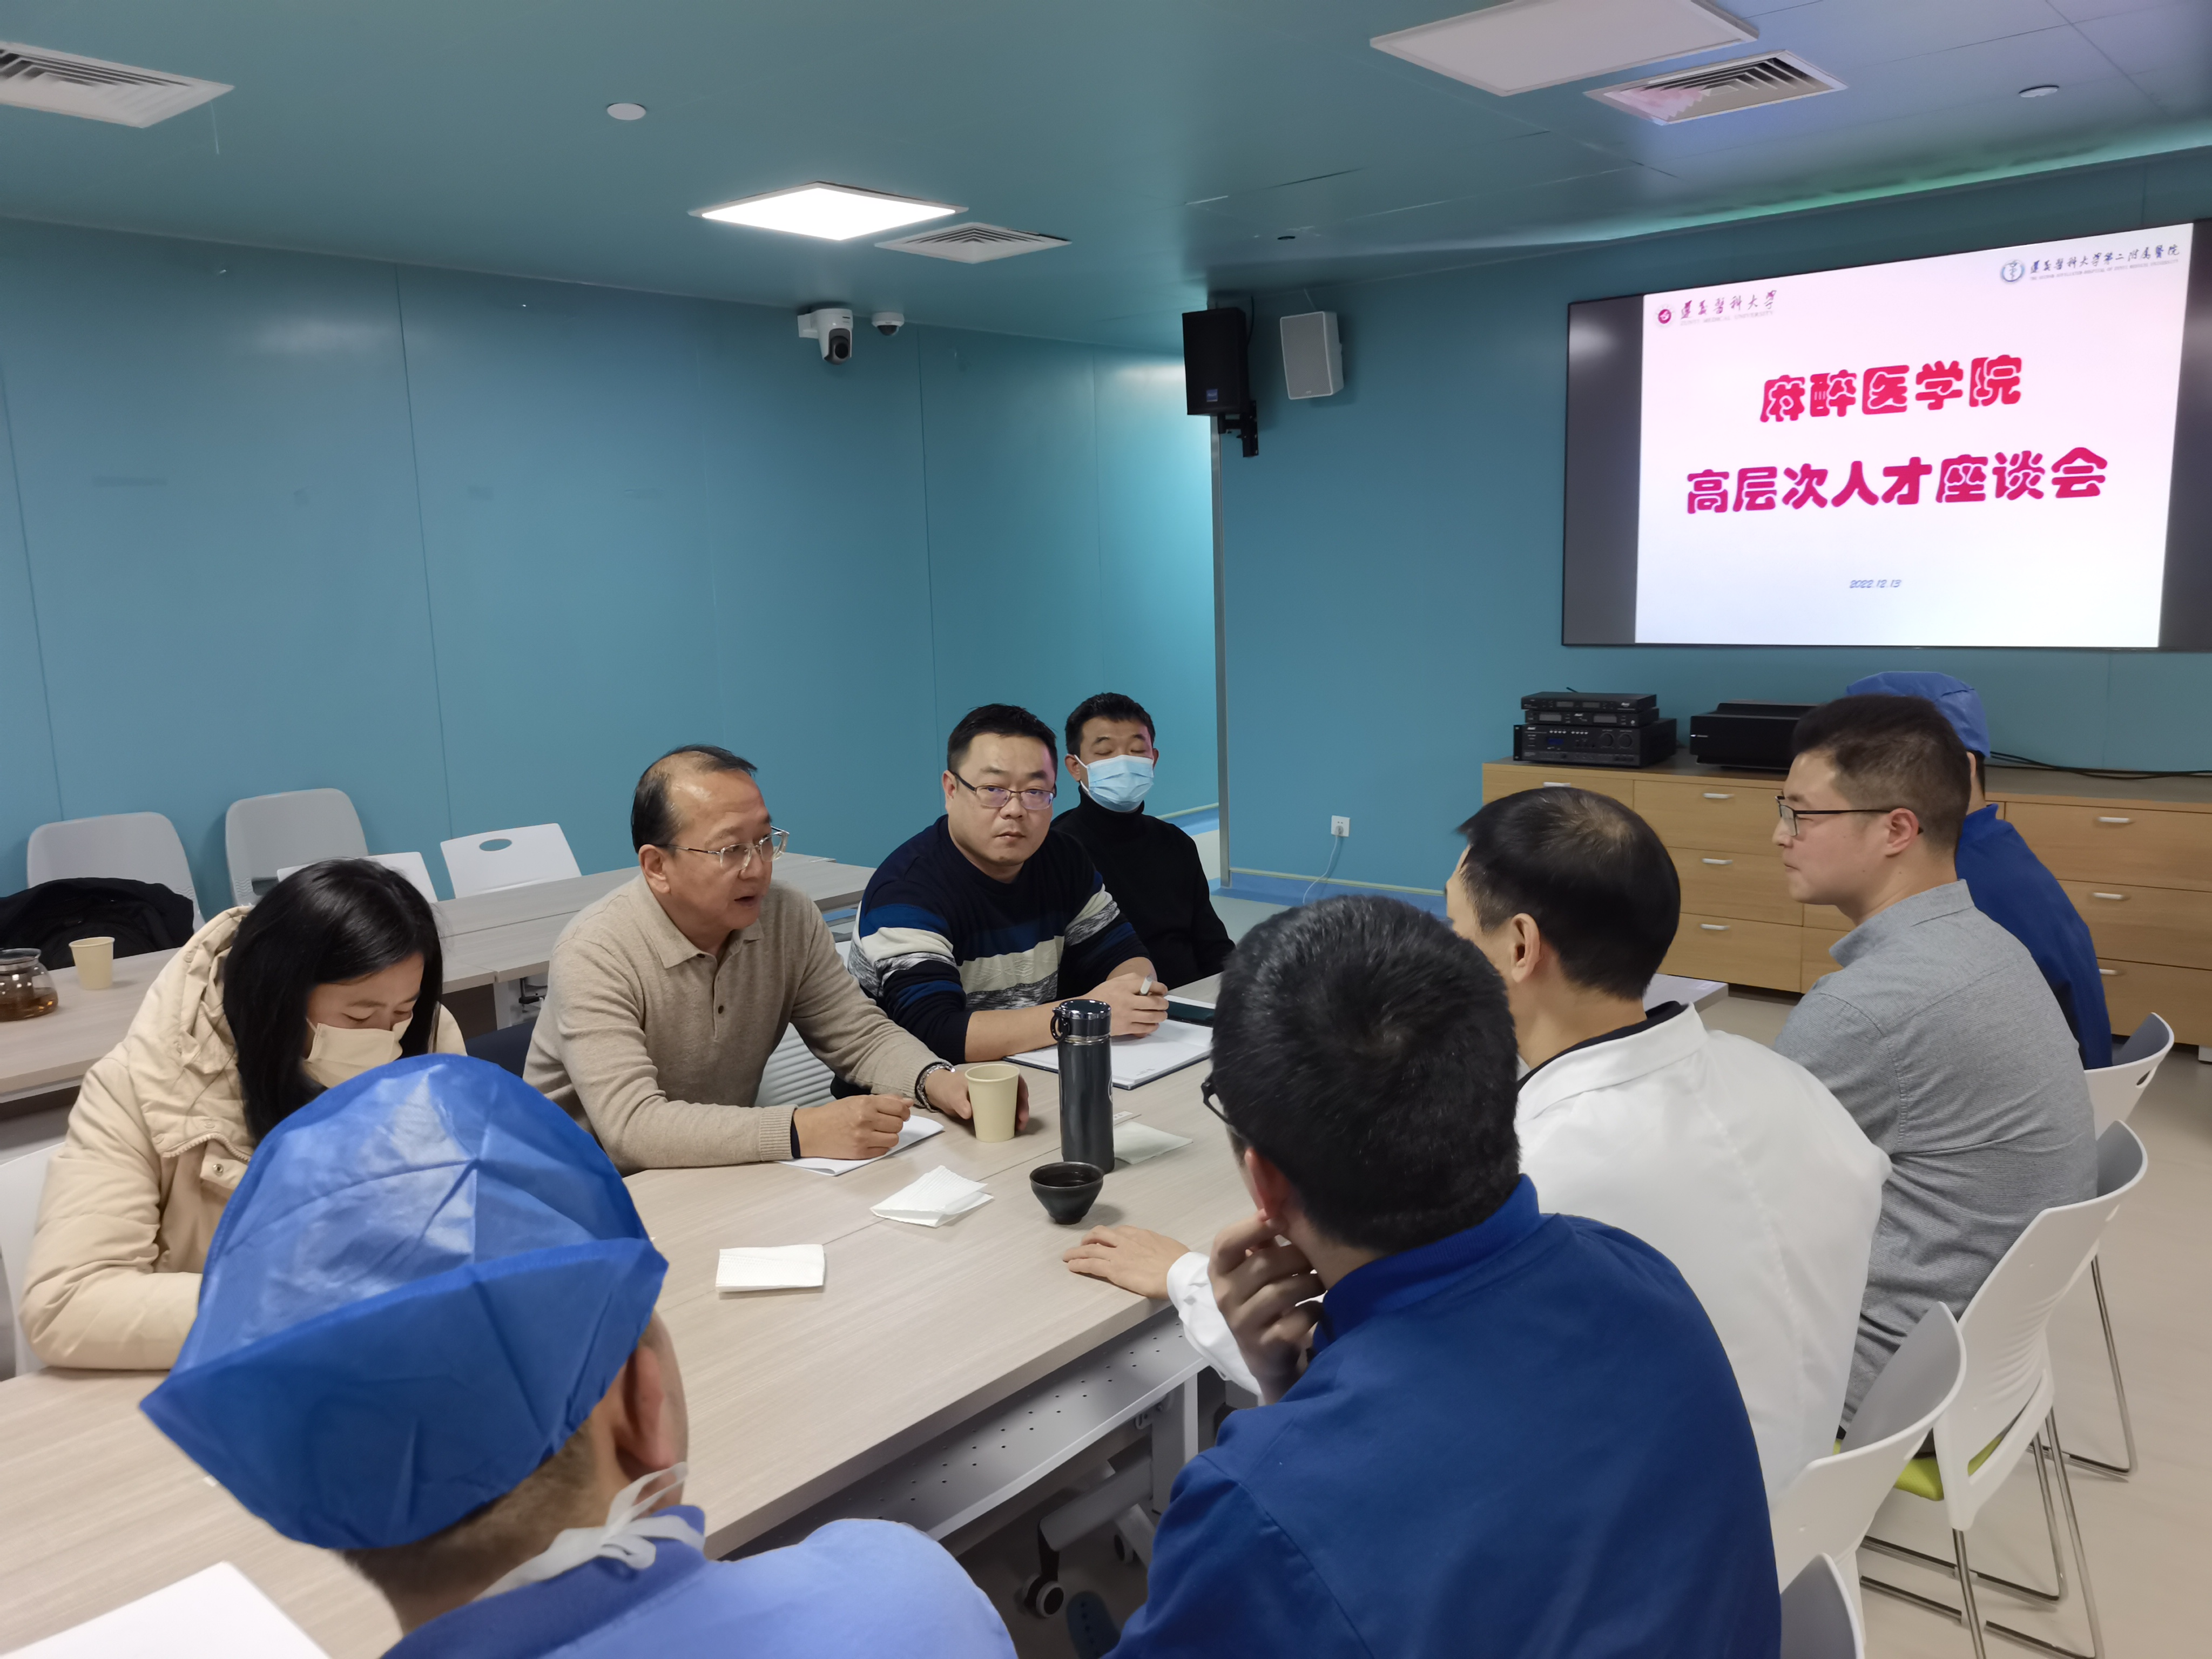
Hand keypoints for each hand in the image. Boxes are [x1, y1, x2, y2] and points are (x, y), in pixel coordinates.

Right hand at [793, 1094, 909, 1159]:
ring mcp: (863, 1138)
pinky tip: (872, 1141)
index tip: (902, 1114)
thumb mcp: (858, 1100)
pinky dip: (881, 1146)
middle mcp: (865, 1120)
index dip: (904, 1111)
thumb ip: (884, 1100)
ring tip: (879, 1133)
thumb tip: (908, 1102)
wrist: (812, 1131)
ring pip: (894, 1139)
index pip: (898, 1108)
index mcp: (865, 1104)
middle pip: (898, 1124)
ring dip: (890, 1136)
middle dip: (896, 1123)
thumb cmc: (835, 1113)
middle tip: (887, 1123)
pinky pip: (883, 1151)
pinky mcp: (860, 1153)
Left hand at [925, 1067, 1030, 1132]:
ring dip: (1017, 1115)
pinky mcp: (987, 1106)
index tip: (1023, 1102)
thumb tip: (969, 1114)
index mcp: (990, 1076)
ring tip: (1018, 1127)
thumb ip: (960, 1102)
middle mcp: (994, 1085)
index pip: (1013, 1079)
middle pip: (1015, 1093)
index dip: (1022, 1090)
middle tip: (1021, 1121)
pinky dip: (1008, 1118)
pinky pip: (1002, 1111)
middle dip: (1022, 1107)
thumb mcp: (953, 1093)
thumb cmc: (947, 1086)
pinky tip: (1011, 1127)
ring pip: (1011, 1103)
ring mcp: (991, 1096)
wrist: (937, 1092)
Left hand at [1063, 1226, 1190, 1299]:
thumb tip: (1160, 1252)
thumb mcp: (1168, 1246)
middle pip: (1100, 1235)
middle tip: (1083, 1245)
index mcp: (1140, 1235)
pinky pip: (1091, 1265)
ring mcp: (1118, 1254)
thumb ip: (1158, 1247)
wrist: (1179, 1272)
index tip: (1103, 1240)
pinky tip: (1072, 1266)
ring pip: (1090, 1249)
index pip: (1118, 1232)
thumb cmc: (1179, 1262)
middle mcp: (1126, 1241)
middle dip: (1088, 1239)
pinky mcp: (1114, 1270)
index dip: (1107, 1236)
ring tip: (1068, 1256)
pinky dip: (1079, 1264)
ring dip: (1077, 1252)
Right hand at [1091, 973, 1167, 1038]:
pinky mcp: (1125, 1028)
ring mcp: (1127, 1015)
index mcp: (1124, 987)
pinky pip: (1144, 1028)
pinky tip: (1154, 1024)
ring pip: (1152, 1016)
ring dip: (1161, 1016)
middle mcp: (1127, 1001)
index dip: (1160, 988)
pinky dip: (1152, 1026)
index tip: (1163, 990)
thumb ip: (1131, 979)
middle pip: (1154, 1002)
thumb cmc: (1100, 996)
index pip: (1149, 985)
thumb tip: (1148, 981)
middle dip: (1163, 1003)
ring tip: (1162, 1015)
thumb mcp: (1114, 981)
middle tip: (1164, 1004)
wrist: (1085, 1012)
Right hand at [1209, 1212, 1321, 1404]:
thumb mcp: (1255, 1265)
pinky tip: (1318, 1310)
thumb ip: (1263, 1234)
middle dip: (1298, 1256)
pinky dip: (1312, 1312)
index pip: (1226, 1242)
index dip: (1252, 1227)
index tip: (1280, 1219)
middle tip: (1317, 1256)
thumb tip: (1282, 1198)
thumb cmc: (1262, 1295)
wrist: (1263, 1352)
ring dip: (1310, 1282)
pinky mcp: (1262, 1347)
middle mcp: (1224, 1295)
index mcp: (1219, 1269)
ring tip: (1322, 1280)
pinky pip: (1293, 1322)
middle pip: (1264, 1264)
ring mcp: (1241, 1323)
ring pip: (1281, 1292)